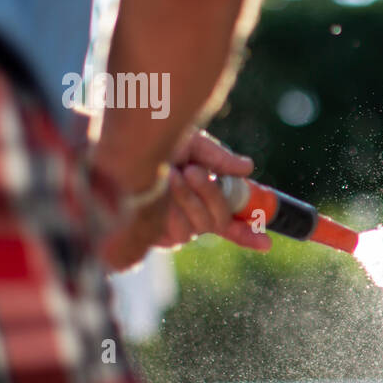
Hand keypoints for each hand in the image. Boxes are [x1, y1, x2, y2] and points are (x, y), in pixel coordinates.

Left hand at [97, 130, 270, 271]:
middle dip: (212, 196)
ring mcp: (175, 225)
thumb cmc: (152, 139)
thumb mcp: (192, 142)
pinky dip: (173, 209)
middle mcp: (194, 214)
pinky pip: (178, 232)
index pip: (234, 220)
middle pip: (221, 221)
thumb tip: (248, 169)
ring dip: (189, 199)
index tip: (267, 243)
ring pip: (200, 227)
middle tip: (194, 171)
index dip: (251, 233)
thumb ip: (219, 158)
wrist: (116, 146)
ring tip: (171, 173)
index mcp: (207, 194)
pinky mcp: (155, 234)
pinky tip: (159, 188)